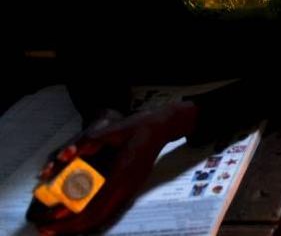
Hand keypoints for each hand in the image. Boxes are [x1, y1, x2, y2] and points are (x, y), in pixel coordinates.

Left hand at [28, 101, 197, 234]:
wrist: (160, 129)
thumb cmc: (136, 128)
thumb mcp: (111, 130)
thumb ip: (87, 143)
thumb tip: (64, 156)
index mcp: (121, 175)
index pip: (94, 207)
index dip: (70, 220)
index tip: (50, 223)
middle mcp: (125, 188)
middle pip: (96, 218)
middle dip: (70, 228)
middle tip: (47, 230)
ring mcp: (129, 191)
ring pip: (103, 218)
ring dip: (80, 226)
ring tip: (58, 229)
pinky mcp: (128, 190)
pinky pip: (108, 212)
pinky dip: (90, 219)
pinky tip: (78, 219)